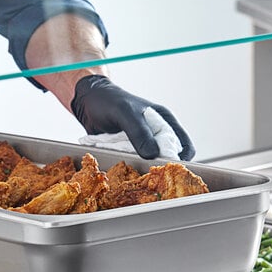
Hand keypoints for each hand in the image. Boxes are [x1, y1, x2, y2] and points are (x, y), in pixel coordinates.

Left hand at [71, 75, 194, 160]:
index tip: (163, 167)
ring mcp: (144, 144)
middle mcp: (157, 134)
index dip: (178, 159)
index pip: (184, 146)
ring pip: (151, 163)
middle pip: (168, 159)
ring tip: (129, 164)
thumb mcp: (124, 113)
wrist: (87, 103)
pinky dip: (130, 166)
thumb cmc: (108, 101)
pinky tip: (121, 164)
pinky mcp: (131, 151)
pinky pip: (136, 164)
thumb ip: (138, 132)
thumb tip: (152, 154)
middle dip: (158, 166)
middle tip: (144, 170)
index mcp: (164, 121)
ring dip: (142, 166)